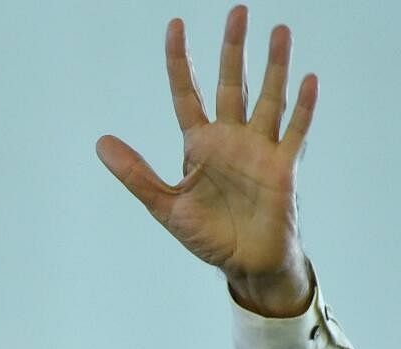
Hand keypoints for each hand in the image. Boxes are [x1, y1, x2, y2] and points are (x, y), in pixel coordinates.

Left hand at [96, 5, 314, 316]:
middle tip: (236, 11)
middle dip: (233, 49)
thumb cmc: (208, 235)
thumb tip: (101, 143)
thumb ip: (135, 173)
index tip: (175, 26)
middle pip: (231, 84)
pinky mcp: (283, 167)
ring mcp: (259, 150)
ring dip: (273, 66)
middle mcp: (230, 139)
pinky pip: (295, 131)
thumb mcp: (164, 204)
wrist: (244, 263)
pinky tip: (307, 79)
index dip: (179, 61)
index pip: (185, 93)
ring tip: (278, 30)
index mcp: (199, 145)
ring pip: (268, 98)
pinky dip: (302, 107)